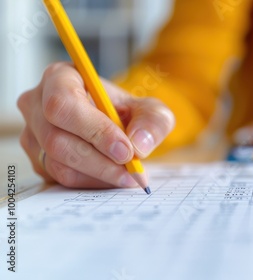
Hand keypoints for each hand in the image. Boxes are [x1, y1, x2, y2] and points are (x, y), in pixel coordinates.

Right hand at [17, 62, 174, 188]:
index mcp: (60, 78)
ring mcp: (33, 134)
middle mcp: (37, 104)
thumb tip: (138, 144)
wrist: (119, 128)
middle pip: (57, 139)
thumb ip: (152, 121)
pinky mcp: (38, 160)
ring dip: (99, 174)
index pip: (64, 104)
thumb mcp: (150, 110)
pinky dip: (91, 182)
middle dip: (100, 160)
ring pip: (58, 163)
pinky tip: (113, 177)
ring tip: (129, 176)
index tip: (125, 150)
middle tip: (132, 170)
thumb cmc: (128, 112)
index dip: (94, 130)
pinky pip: (59, 179)